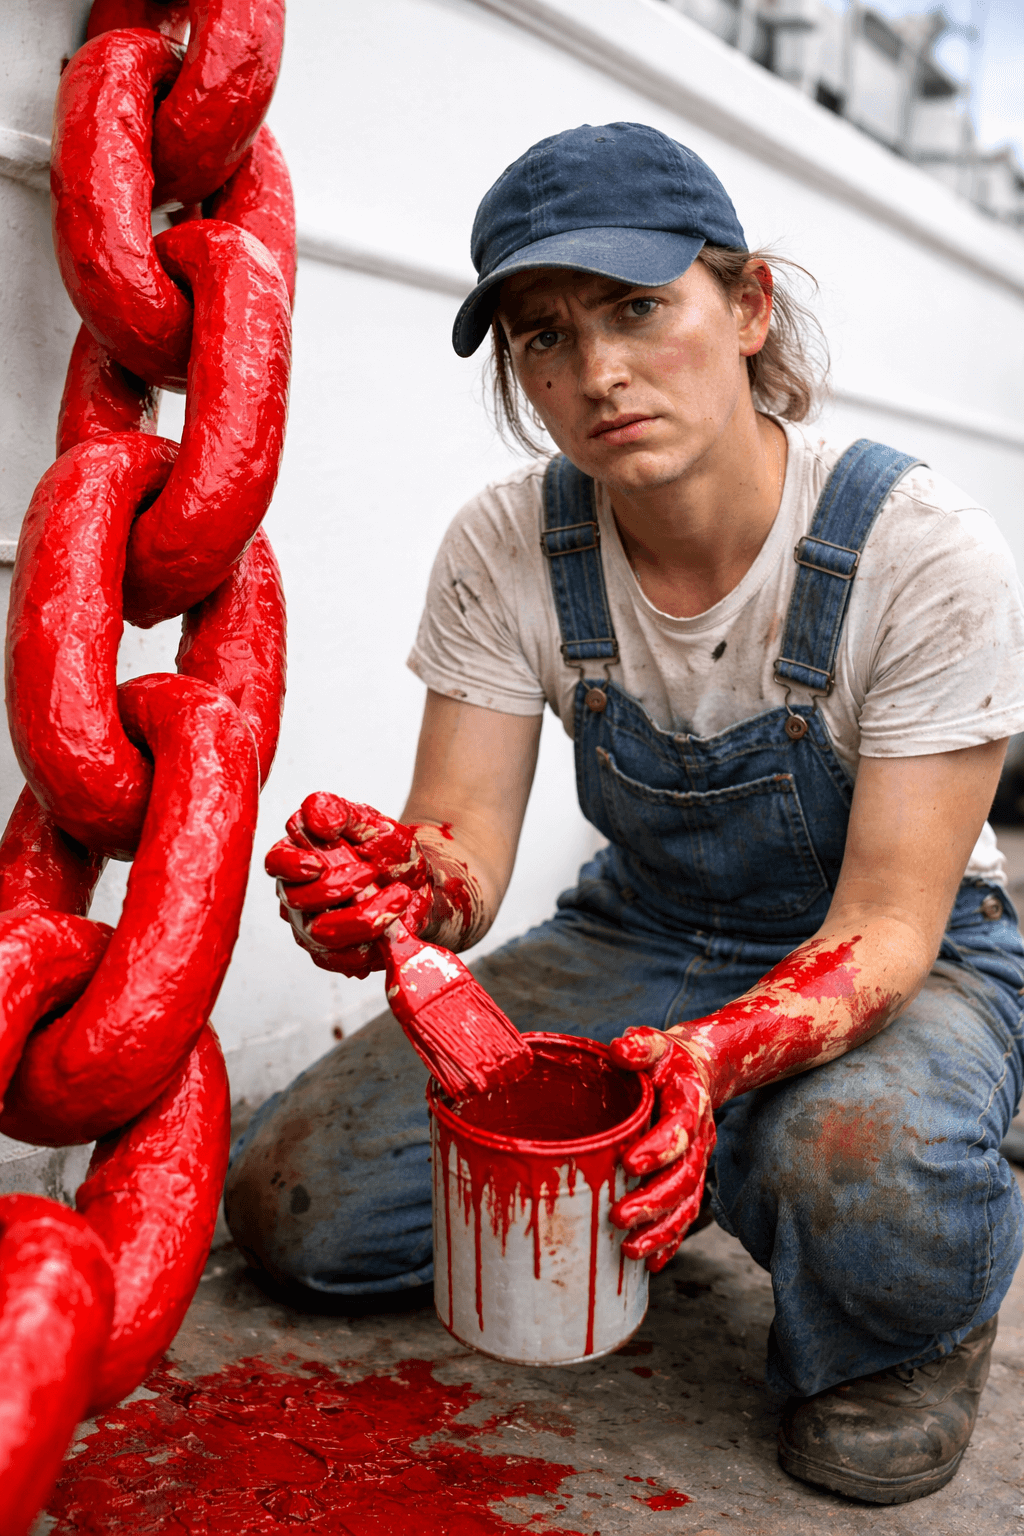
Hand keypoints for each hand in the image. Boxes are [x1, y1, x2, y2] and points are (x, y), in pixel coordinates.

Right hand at [265, 793, 432, 977]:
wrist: (417, 883)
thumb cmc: (386, 850)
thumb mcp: (369, 822)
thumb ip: (340, 812)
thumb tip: (317, 818)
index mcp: (297, 856)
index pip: (275, 862)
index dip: (291, 866)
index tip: (318, 863)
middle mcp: (296, 895)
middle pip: (298, 902)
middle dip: (339, 888)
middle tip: (374, 871)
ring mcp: (312, 928)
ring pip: (323, 934)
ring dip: (366, 916)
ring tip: (400, 895)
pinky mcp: (333, 955)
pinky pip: (345, 959)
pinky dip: (375, 941)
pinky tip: (396, 922)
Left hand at [607, 1027, 715, 1272]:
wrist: (695, 1074)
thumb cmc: (664, 1060)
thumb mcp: (654, 1044)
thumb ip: (640, 1045)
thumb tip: (620, 1049)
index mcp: (689, 1103)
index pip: (679, 1129)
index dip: (659, 1148)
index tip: (629, 1163)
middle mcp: (698, 1139)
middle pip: (684, 1178)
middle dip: (654, 1202)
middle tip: (619, 1217)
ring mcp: (696, 1164)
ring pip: (686, 1205)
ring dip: (661, 1231)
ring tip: (630, 1250)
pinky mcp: (689, 1182)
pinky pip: (684, 1217)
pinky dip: (669, 1242)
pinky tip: (649, 1264)